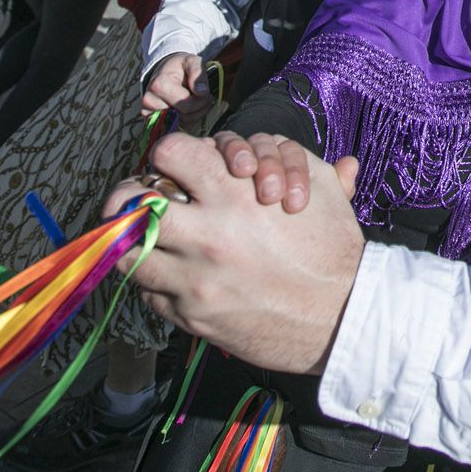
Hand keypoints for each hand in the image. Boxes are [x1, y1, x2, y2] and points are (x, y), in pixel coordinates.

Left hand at [105, 133, 363, 373]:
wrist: (343, 318)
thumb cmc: (334, 250)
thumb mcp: (323, 190)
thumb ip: (298, 162)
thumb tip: (306, 153)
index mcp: (234, 193)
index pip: (168, 154)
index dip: (169, 155)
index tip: (173, 165)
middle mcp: (206, 234)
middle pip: (131, 203)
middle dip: (128, 196)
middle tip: (135, 199)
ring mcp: (194, 279)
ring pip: (127, 253)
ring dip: (132, 241)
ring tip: (144, 237)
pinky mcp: (192, 316)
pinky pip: (149, 292)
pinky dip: (154, 280)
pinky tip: (172, 273)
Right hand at [142, 52, 210, 118]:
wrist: (165, 71)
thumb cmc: (180, 67)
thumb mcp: (192, 62)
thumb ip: (198, 72)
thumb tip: (201, 92)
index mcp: (159, 85)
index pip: (187, 105)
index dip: (201, 99)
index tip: (202, 91)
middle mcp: (149, 100)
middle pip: (185, 116)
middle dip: (197, 107)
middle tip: (198, 96)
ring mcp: (148, 112)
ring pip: (181, 123)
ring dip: (192, 114)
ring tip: (191, 100)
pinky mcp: (150, 120)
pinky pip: (174, 127)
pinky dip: (184, 120)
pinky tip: (184, 108)